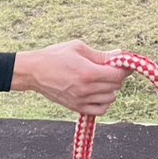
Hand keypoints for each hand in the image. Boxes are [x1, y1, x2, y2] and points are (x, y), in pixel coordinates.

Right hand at [10, 39, 129, 115]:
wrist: (34, 72)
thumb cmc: (55, 56)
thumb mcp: (78, 48)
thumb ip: (100, 54)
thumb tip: (119, 54)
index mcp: (88, 72)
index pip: (118, 75)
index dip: (124, 69)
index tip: (123, 64)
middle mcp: (86, 89)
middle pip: (116, 87)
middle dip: (117, 77)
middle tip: (110, 69)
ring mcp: (81, 100)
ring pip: (110, 99)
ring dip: (111, 89)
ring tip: (102, 80)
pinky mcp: (76, 107)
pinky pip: (100, 110)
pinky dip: (104, 103)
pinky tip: (98, 93)